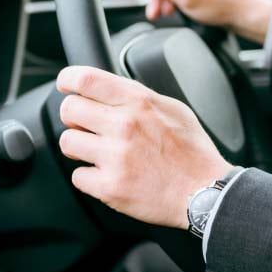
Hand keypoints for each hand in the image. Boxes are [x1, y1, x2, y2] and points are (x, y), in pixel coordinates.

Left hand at [56, 66, 232, 228]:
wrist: (206, 192)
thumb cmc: (191, 150)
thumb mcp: (171, 107)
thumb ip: (138, 96)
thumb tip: (109, 89)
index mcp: (137, 102)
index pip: (86, 79)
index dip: (68, 79)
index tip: (65, 84)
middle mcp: (123, 125)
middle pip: (69, 109)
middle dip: (73, 115)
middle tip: (84, 123)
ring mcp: (115, 157)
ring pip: (67, 141)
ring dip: (78, 145)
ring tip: (97, 151)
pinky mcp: (110, 187)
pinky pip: (77, 176)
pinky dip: (88, 176)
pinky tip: (106, 174)